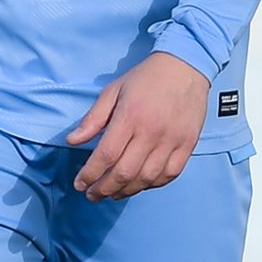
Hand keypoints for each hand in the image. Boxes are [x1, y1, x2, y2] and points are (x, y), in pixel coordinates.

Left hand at [68, 52, 209, 198]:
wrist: (186, 66)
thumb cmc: (146, 78)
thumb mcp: (113, 91)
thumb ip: (93, 119)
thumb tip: (73, 141)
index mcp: (130, 117)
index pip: (106, 156)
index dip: (90, 175)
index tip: (79, 184)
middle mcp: (152, 132)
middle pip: (124, 172)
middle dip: (104, 189)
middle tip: (92, 195)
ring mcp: (172, 140)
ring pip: (147, 178)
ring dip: (126, 191)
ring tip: (113, 193)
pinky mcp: (188, 144)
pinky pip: (170, 174)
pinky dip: (153, 184)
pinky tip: (140, 184)